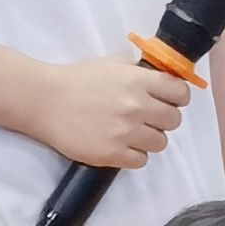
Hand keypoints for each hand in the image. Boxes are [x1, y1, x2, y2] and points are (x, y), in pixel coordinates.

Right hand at [27, 55, 190, 169]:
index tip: (170, 100)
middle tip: (147, 118)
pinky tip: (120, 145)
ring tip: (131, 133)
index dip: (178, 98)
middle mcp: (137, 107)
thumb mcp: (111, 64)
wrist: (44, 100)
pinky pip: (141, 160)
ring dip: (149, 138)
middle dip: (163, 119)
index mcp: (138, 81)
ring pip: (160, 143)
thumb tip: (162, 80)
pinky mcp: (113, 154)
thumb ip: (139, 73)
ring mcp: (126, 133)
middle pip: (174, 120)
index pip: (180, 93)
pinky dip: (134, 155)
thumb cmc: (76, 79)